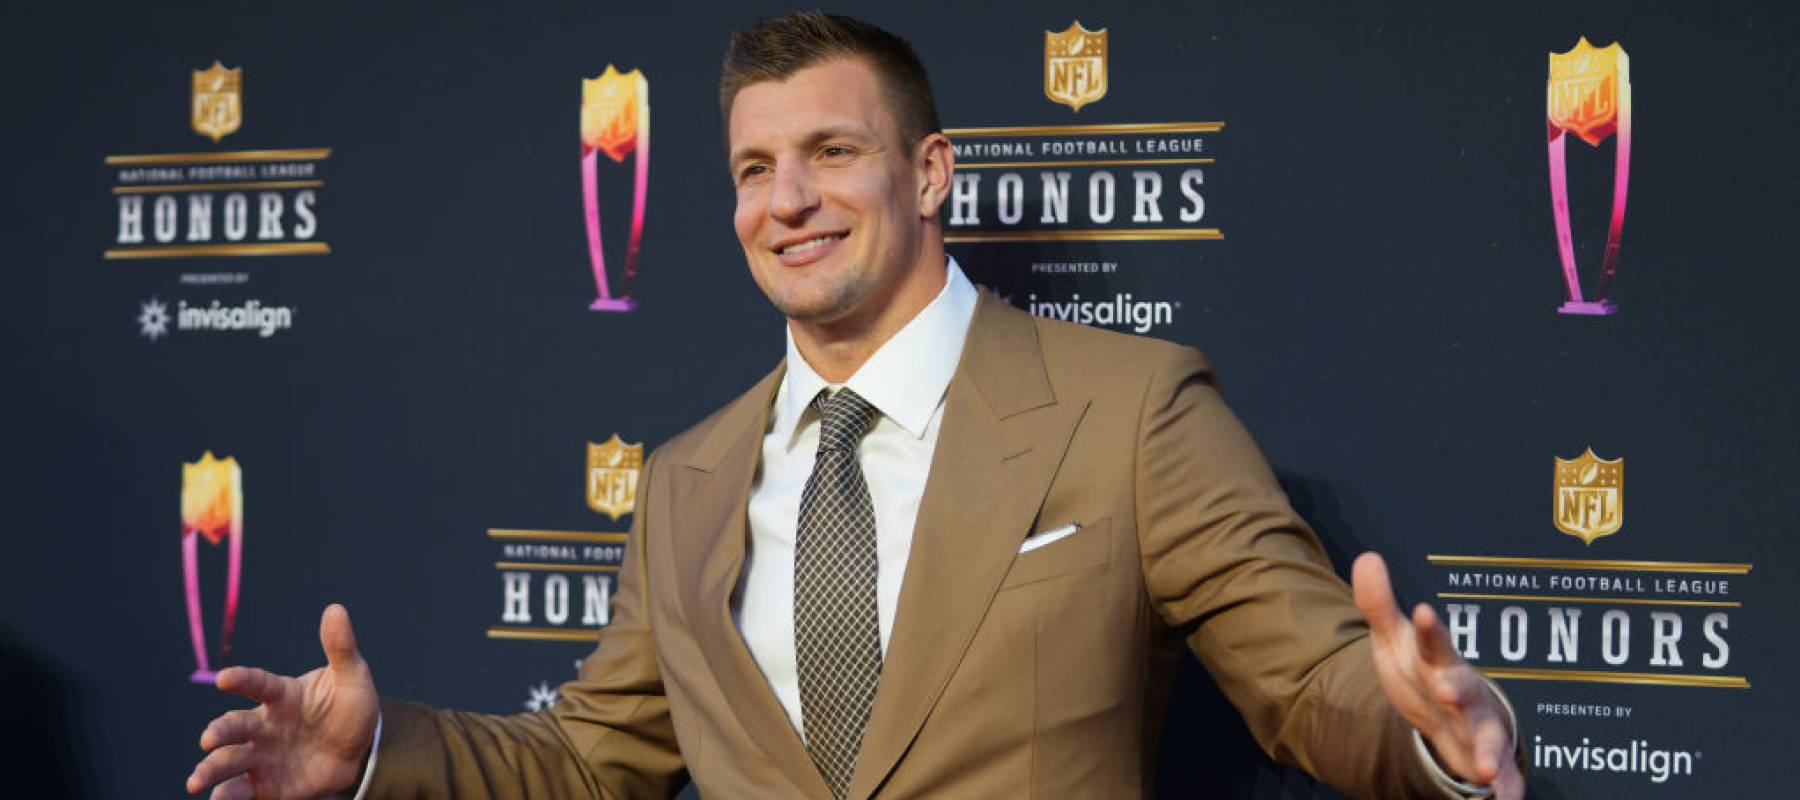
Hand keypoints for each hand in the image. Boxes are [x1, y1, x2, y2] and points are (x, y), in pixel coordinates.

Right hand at [187, 604, 380, 798]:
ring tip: (195, 782)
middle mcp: (264, 725)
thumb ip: (341, 647)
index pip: (257, 683)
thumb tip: (336, 608)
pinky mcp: (266, 784)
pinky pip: (241, 791)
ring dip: (210, 770)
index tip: (224, 679)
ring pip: (227, 761)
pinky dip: (226, 796)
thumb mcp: (352, 677)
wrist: (360, 751)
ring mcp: (262, 755)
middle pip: (234, 726)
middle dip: (218, 731)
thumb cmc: (350, 708)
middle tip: (208, 738)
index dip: (241, 680)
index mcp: (282, 695)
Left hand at [1352, 553, 1522, 799]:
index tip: (1423, 613)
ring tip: (1485, 767)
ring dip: (1490, 750)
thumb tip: (1367, 558)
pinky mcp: (1486, 756)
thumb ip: (1378, 603)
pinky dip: (1508, 789)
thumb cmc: (1420, 670)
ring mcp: (1478, 724)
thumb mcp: (1393, 639)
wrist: (1447, 710)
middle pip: (1464, 687)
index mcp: (1439, 660)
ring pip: (1489, 736)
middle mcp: (1463, 691)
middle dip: (1458, 688)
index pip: (1434, 641)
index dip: (1430, 629)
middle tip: (1446, 689)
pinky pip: (1503, 776)